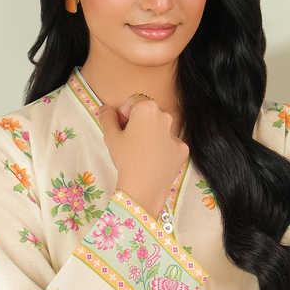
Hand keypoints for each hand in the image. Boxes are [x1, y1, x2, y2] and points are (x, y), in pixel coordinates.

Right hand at [98, 96, 188, 218]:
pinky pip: (170, 145)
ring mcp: (176, 134)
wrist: (143, 188)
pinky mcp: (183, 150)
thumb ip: (107, 117)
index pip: (134, 101)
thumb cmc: (125, 158)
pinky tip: (153, 161)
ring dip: (151, 135)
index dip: (125, 113)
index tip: (120, 128)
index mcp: (148, 108)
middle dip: (139, 123)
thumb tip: (106, 109)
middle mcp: (166, 116)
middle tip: (128, 141)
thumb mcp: (110, 136)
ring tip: (140, 153)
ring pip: (160, 129)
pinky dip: (162, 150)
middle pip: (149, 114)